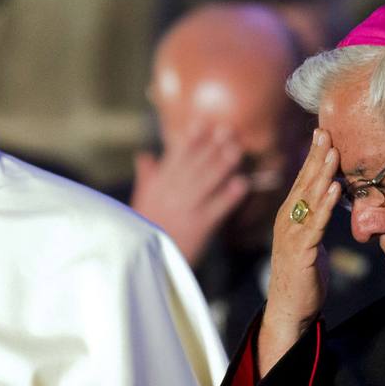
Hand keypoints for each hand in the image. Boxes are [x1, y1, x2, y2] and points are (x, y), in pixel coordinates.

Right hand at [131, 123, 250, 264]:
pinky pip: (217, 208)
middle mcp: (170, 194)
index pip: (175, 158)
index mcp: (157, 187)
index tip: (204, 124)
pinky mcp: (197, 227)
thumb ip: (146, 177)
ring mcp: (184, 210)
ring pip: (206, 182)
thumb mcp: (141, 201)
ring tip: (237, 151)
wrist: (144, 261)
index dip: (191, 140)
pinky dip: (230, 196)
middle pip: (194, 166)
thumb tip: (144, 155)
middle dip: (211, 147)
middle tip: (228, 131)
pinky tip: (243, 184)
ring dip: (223, 165)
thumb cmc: (143, 230)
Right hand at [256, 128, 340, 375]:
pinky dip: (326, 204)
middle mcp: (286, 221)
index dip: (312, 157)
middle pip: (303, 183)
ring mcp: (291, 235)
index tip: (322, 132)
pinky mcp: (300, 251)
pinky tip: (336, 188)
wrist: (289, 310)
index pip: (301, 181)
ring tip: (333, 151)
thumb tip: (330, 201)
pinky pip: (315, 223)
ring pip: (308, 199)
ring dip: (322, 174)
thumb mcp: (309, 242)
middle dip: (315, 156)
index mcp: (288, 217)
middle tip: (325, 130)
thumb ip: (315, 220)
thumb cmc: (301, 278)